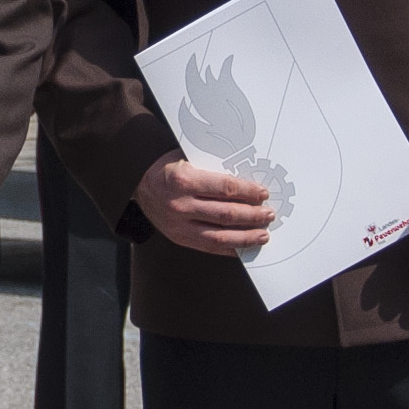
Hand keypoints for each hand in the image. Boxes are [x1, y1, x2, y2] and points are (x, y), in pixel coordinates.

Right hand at [137, 153, 276, 256]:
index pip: (225, 188)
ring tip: (263, 235)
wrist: (139, 185)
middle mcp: (181, 204)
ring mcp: (179, 224)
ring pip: (219, 235)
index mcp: (184, 180)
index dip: (248, 192)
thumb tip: (248, 181)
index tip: (263, 194)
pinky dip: (229, 249)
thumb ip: (214, 170)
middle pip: (226, 214)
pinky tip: (243, 247)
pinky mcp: (179, 238)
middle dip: (252, 215)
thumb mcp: (188, 159)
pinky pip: (208, 247)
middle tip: (269, 215)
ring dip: (245, 236)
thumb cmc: (168, 168)